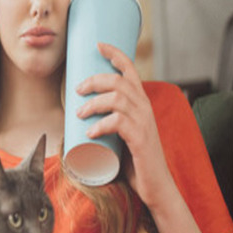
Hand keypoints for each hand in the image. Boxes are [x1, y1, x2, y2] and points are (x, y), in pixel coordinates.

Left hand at [75, 42, 175, 210]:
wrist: (155, 187)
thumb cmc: (134, 161)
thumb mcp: (121, 134)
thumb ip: (109, 122)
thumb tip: (77, 117)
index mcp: (141, 103)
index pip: (130, 70)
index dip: (115, 54)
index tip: (98, 45)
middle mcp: (145, 108)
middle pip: (119, 81)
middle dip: (95, 81)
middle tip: (77, 91)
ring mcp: (144, 124)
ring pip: (118, 99)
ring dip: (94, 103)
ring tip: (79, 113)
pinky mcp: (140, 140)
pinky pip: (120, 123)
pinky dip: (101, 125)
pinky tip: (90, 132)